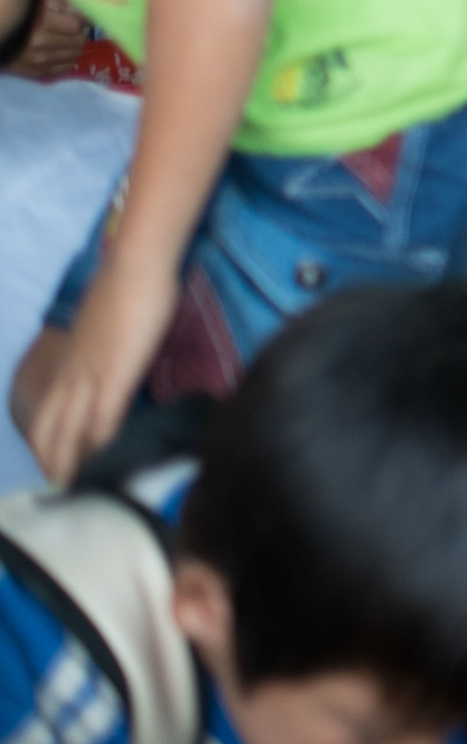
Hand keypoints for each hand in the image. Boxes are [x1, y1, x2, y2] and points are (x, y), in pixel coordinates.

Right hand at [5, 0, 86, 79]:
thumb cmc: (20, 13)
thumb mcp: (39, 1)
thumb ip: (62, 3)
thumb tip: (85, 12)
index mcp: (40, 23)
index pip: (77, 25)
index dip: (84, 20)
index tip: (84, 18)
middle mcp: (39, 44)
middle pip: (78, 41)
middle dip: (79, 33)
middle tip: (72, 28)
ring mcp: (37, 61)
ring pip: (74, 55)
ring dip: (74, 46)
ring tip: (64, 39)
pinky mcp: (35, 72)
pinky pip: (63, 68)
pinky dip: (66, 59)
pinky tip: (60, 51)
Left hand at [26, 252, 180, 482]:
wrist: (135, 266)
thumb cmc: (126, 289)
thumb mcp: (105, 327)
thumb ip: (102, 350)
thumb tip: (109, 364)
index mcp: (69, 360)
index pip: (50, 408)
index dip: (47, 436)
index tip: (51, 458)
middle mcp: (72, 372)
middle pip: (49, 425)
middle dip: (50, 456)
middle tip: (56, 484)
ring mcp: (92, 373)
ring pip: (69, 426)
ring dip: (66, 457)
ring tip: (69, 482)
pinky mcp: (117, 374)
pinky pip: (103, 415)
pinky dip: (99, 439)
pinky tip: (102, 454)